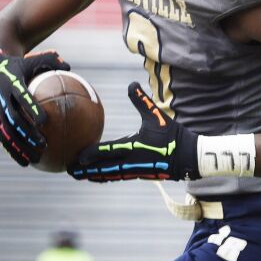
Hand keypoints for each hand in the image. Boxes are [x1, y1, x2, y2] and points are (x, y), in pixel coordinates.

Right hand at [0, 49, 68, 166]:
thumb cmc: (16, 64)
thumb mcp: (29, 59)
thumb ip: (49, 61)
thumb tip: (69, 67)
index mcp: (10, 82)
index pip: (21, 96)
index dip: (31, 108)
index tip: (44, 121)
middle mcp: (0, 97)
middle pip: (13, 119)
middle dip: (27, 134)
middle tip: (43, 144)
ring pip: (6, 132)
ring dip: (19, 147)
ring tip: (35, 159)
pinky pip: (1, 137)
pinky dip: (12, 150)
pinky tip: (24, 162)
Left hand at [68, 83, 198, 182]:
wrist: (190, 157)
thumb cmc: (173, 136)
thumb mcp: (157, 116)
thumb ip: (142, 100)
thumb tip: (131, 84)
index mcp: (135, 147)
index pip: (109, 151)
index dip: (93, 154)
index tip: (79, 157)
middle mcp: (132, 162)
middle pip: (104, 168)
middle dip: (86, 170)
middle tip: (70, 171)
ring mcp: (135, 170)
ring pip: (109, 174)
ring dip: (93, 175)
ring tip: (78, 175)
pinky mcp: (139, 174)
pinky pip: (117, 176)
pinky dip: (105, 176)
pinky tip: (97, 176)